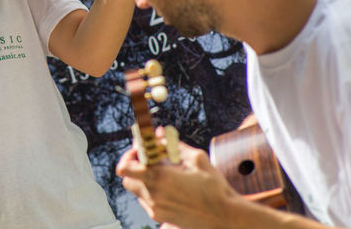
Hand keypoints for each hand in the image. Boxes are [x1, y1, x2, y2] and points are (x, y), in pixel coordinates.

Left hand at [117, 128, 239, 228]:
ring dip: (144, 178)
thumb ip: (173, 144)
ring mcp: (155, 208)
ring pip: (137, 189)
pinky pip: (146, 200)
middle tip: (150, 158)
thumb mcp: (197, 158)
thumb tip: (159, 133)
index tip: (142, 148)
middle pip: (127, 178)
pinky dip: (151, 190)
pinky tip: (169, 185)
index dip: (130, 154)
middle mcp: (153, 195)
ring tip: (164, 171)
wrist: (225, 217)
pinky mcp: (160, 217)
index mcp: (160, 178)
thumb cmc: (214, 187)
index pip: (125, 167)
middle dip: (135, 166)